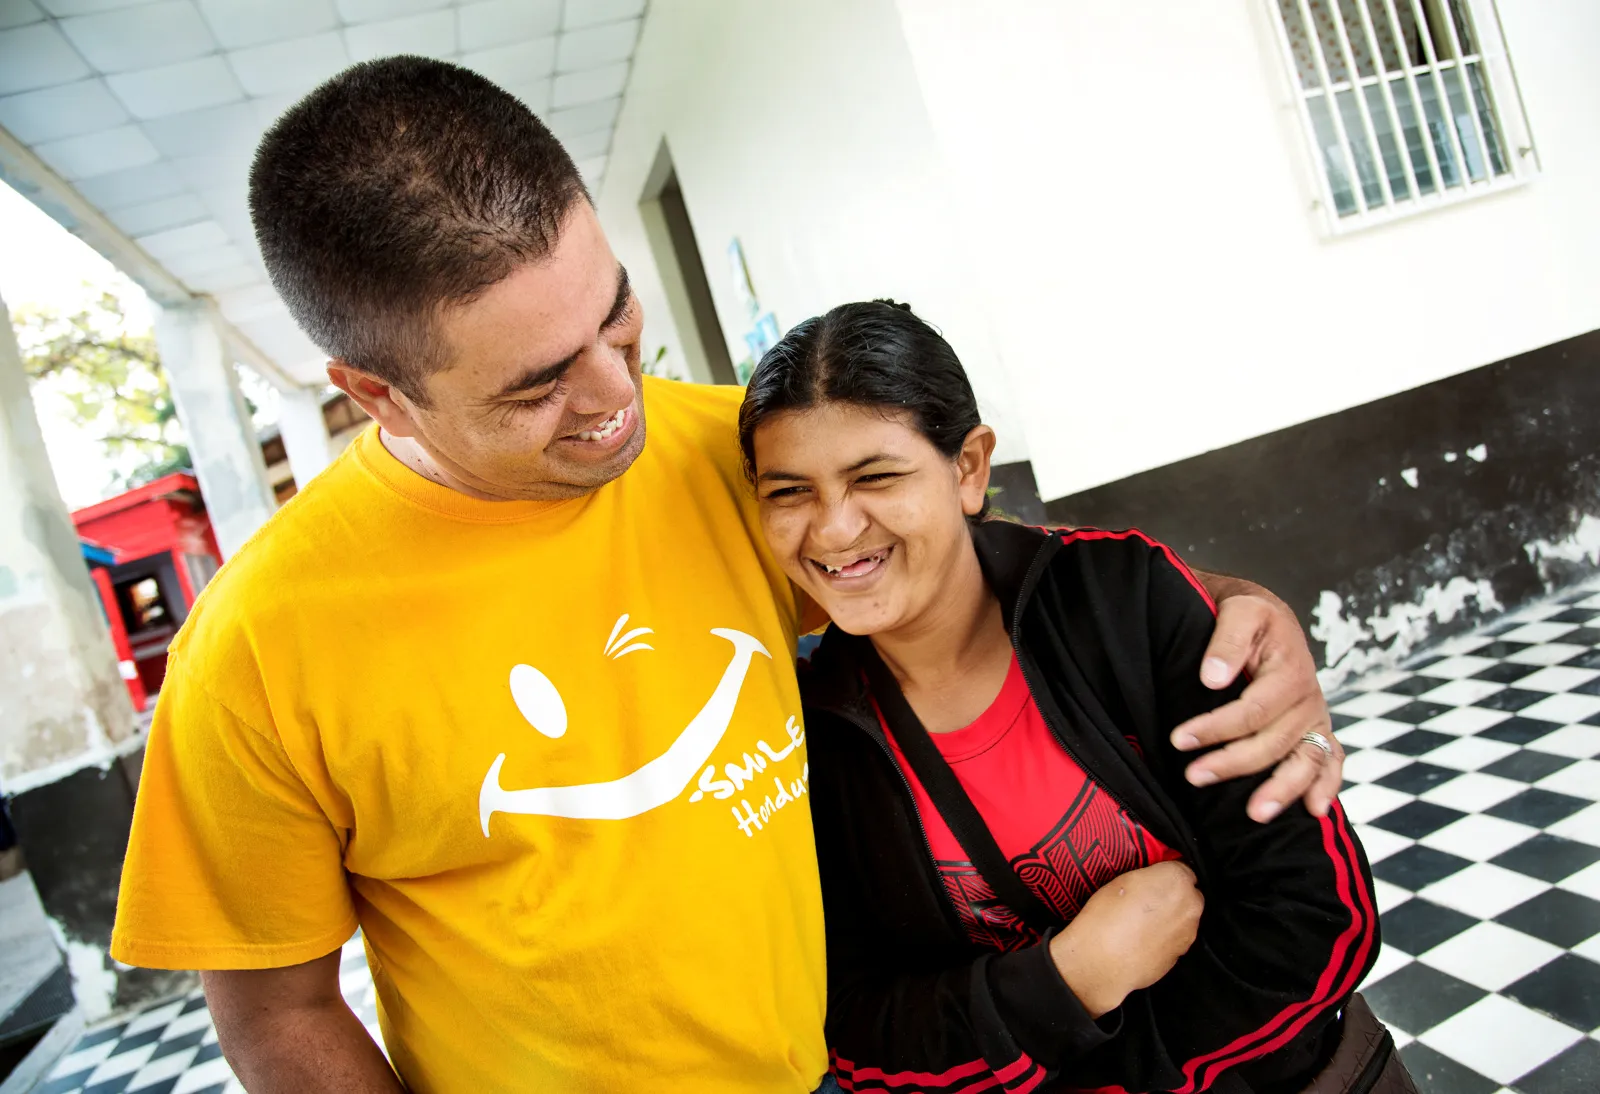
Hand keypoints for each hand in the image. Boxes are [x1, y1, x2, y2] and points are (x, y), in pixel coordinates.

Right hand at [1048, 861, 1202, 1017]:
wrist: (1102, 960)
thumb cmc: (1107, 918)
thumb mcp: (1123, 879)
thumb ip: (1150, 876)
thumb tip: (1156, 880)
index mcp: (1177, 880)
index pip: (1181, 868)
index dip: (1165, 873)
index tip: (1153, 877)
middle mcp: (1190, 906)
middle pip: (1188, 894)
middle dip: (1172, 896)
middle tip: (1146, 899)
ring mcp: (1188, 933)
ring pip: (1182, 918)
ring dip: (1169, 917)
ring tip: (1140, 922)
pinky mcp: (1180, 955)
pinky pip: (1174, 939)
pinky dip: (1163, 937)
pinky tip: (1141, 939)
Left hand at [1174, 581, 1343, 822]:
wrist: (1266, 615)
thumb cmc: (1248, 614)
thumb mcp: (1238, 610)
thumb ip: (1227, 640)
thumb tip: (1213, 678)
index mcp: (1290, 670)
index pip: (1251, 711)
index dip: (1215, 728)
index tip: (1179, 739)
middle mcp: (1308, 699)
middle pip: (1274, 743)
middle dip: (1233, 764)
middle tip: (1193, 777)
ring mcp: (1315, 718)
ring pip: (1306, 761)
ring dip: (1283, 790)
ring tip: (1255, 814)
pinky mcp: (1317, 730)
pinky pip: (1331, 761)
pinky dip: (1327, 786)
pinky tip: (1315, 810)